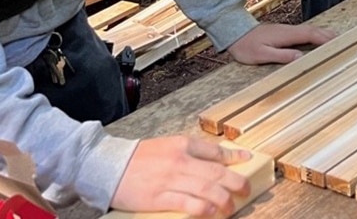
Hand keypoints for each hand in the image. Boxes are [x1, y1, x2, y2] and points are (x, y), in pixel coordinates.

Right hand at [112, 136, 250, 217]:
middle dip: (236, 182)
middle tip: (247, 189)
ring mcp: (170, 179)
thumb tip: (214, 160)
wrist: (109, 165)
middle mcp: (180, 160)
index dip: (234, 157)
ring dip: (223, 199)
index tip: (247, 161)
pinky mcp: (158, 198)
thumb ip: (191, 152)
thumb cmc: (140, 157)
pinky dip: (203, 208)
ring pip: (206, 188)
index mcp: (182, 144)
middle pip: (216, 172)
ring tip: (232, 206)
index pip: (215, 152)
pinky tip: (212, 213)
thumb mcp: (168, 146)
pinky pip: (187, 203)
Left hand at [227, 22, 334, 64]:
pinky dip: (314, 35)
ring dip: (323, 34)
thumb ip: (281, 56)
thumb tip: (300, 57)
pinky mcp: (284, 33)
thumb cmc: (246, 45)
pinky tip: (316, 39)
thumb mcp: (261, 55)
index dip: (324, 39)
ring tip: (335, 39)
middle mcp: (289, 30)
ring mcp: (287, 30)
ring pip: (309, 31)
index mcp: (286, 35)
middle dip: (328, 35)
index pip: (310, 35)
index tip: (337, 42)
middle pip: (313, 31)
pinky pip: (304, 33)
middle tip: (343, 40)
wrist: (234, 32)